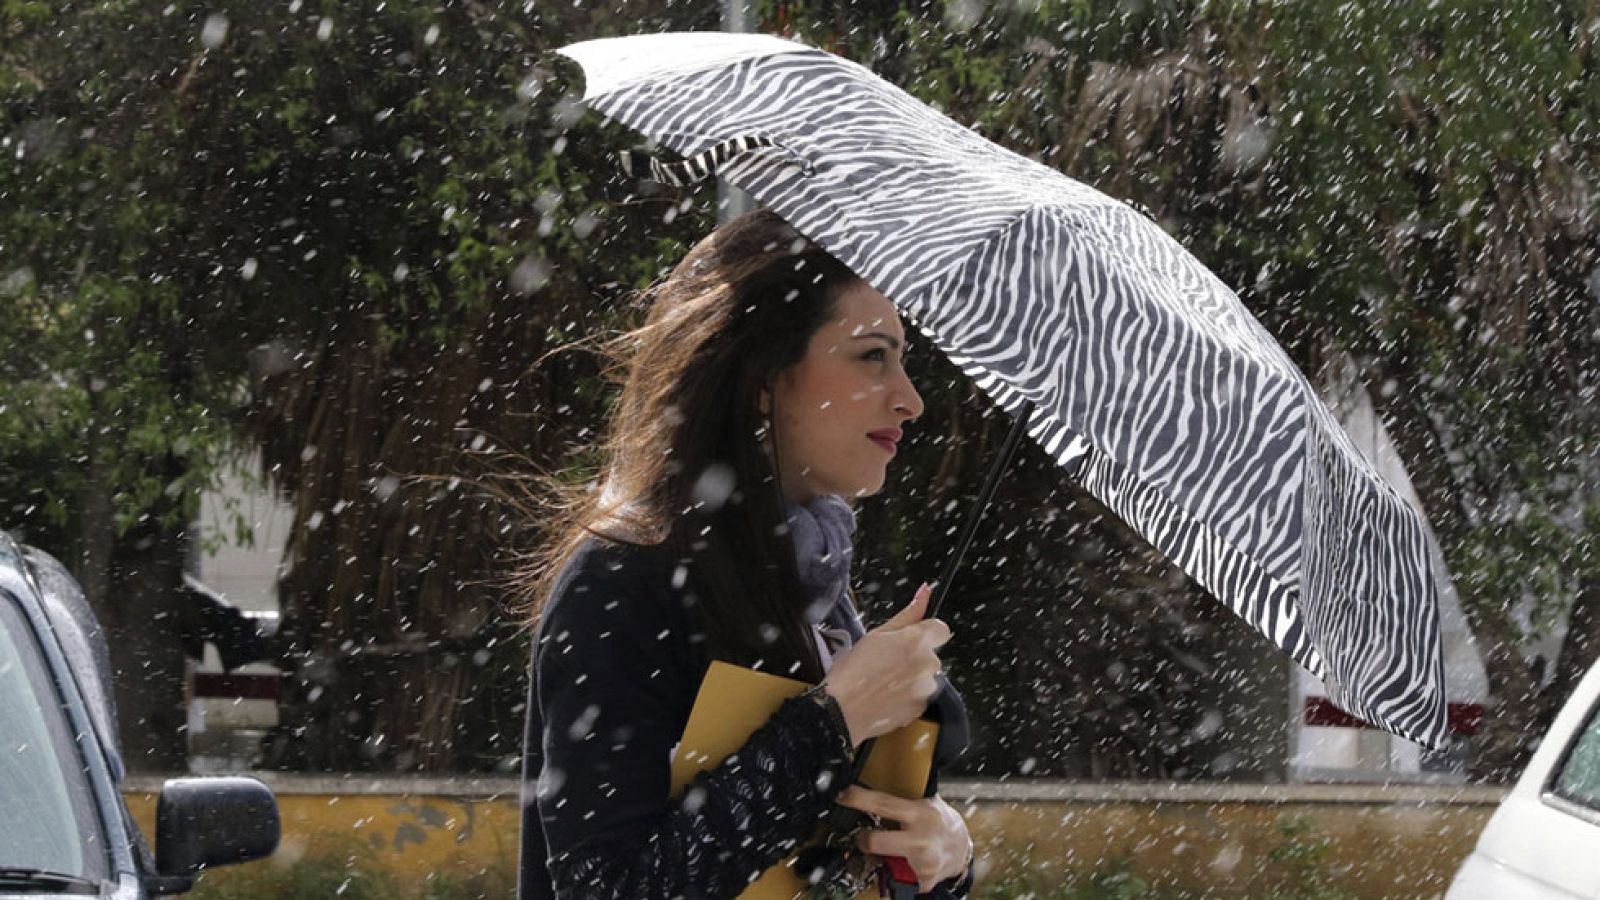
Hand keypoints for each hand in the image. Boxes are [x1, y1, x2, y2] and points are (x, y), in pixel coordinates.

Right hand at [821, 583, 948, 744]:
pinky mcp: (921, 709)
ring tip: (883, 681)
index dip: (925, 632)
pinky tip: (886, 695)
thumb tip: (925, 592)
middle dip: (914, 657)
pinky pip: (919, 697)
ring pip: (925, 677)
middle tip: (886, 662)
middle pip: (931, 654)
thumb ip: (908, 614)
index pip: (940, 629)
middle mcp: (927, 664)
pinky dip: (907, 696)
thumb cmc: (853, 673)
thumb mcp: (876, 634)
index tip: (910, 639)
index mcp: (917, 640)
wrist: (842, 711)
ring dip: (911, 678)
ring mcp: (926, 688)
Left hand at [836, 786, 971, 892]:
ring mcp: (921, 863)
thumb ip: (901, 802)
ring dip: (880, 859)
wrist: (962, 849)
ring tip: (893, 852)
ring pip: (882, 863)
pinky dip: (894, 872)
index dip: (858, 799)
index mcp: (920, 814)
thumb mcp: (927, 803)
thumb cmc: (942, 823)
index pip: (882, 803)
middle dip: (862, 840)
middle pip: (875, 841)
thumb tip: (871, 794)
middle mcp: (920, 839)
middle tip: (862, 837)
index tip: (842, 796)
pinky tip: (903, 864)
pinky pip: (895, 879)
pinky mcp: (922, 882)